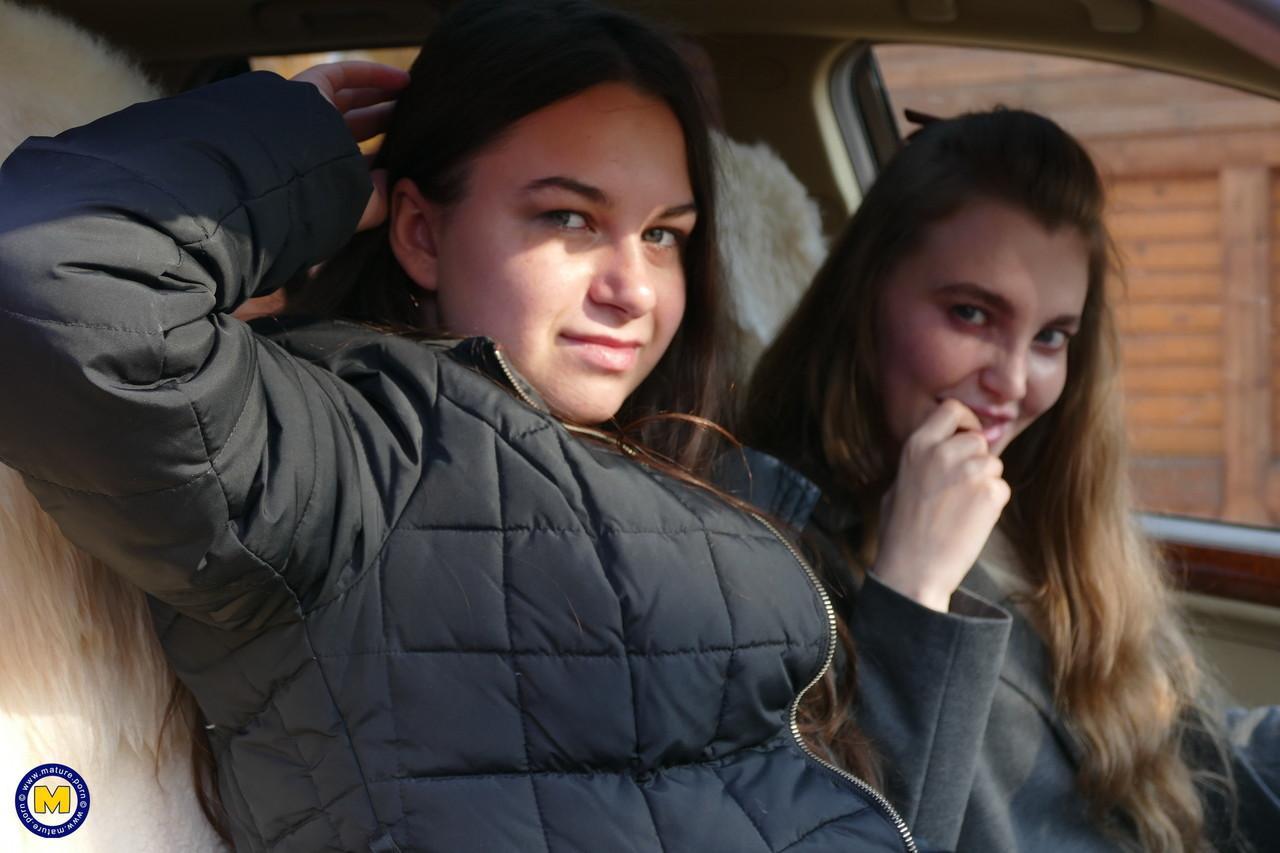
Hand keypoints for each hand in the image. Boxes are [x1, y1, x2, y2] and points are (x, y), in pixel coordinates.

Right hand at [291, 61, 410, 231]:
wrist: (285, 176)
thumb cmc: (322, 200)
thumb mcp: (361, 208)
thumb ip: (382, 196)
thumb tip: (398, 179)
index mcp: (327, 176)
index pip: (359, 162)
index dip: (385, 155)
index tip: (414, 151)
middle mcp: (316, 146)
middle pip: (358, 128)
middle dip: (387, 122)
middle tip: (418, 121)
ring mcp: (309, 116)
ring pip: (351, 99)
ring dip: (382, 97)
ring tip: (414, 97)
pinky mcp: (307, 89)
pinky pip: (341, 74)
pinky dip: (372, 74)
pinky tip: (402, 80)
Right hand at [873, 399, 1010, 611]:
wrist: (913, 571)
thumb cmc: (900, 533)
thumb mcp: (898, 484)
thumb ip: (924, 460)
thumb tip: (948, 447)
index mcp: (917, 446)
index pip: (953, 410)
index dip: (965, 421)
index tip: (966, 436)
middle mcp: (943, 452)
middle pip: (978, 439)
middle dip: (975, 459)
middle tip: (961, 487)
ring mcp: (969, 472)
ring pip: (993, 464)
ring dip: (984, 482)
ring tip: (961, 508)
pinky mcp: (990, 494)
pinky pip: (1001, 488)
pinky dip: (992, 504)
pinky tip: (970, 521)